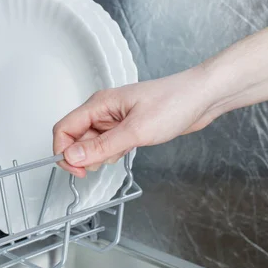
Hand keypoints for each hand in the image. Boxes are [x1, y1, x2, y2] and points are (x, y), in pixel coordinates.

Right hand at [53, 67, 217, 177]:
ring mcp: (113, 119)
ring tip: (123, 150)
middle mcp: (102, 110)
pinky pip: (107, 144)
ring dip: (101, 155)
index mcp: (98, 104)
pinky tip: (130, 148)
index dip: (64, 152)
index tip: (77, 170)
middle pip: (75, 138)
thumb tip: (73, 156)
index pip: (64, 129)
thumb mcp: (136, 130)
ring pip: (91, 143)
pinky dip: (114, 152)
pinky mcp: (125, 127)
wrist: (202, 97)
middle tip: (103, 163)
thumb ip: (102, 146)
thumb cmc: (175, 102)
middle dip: (85, 156)